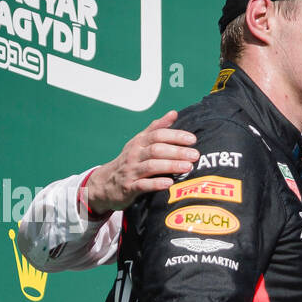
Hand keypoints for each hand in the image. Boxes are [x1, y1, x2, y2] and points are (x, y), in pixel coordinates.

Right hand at [83, 111, 198, 213]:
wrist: (106, 183)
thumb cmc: (130, 161)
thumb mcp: (140, 142)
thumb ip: (157, 128)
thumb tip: (173, 113)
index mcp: (139, 142)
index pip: (157, 135)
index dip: (175, 136)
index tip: (192, 139)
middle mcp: (134, 154)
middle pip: (156, 149)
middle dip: (177, 151)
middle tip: (195, 155)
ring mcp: (131, 171)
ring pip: (151, 166)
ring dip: (170, 165)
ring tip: (187, 167)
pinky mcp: (129, 188)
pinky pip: (143, 185)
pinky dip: (156, 184)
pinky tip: (169, 183)